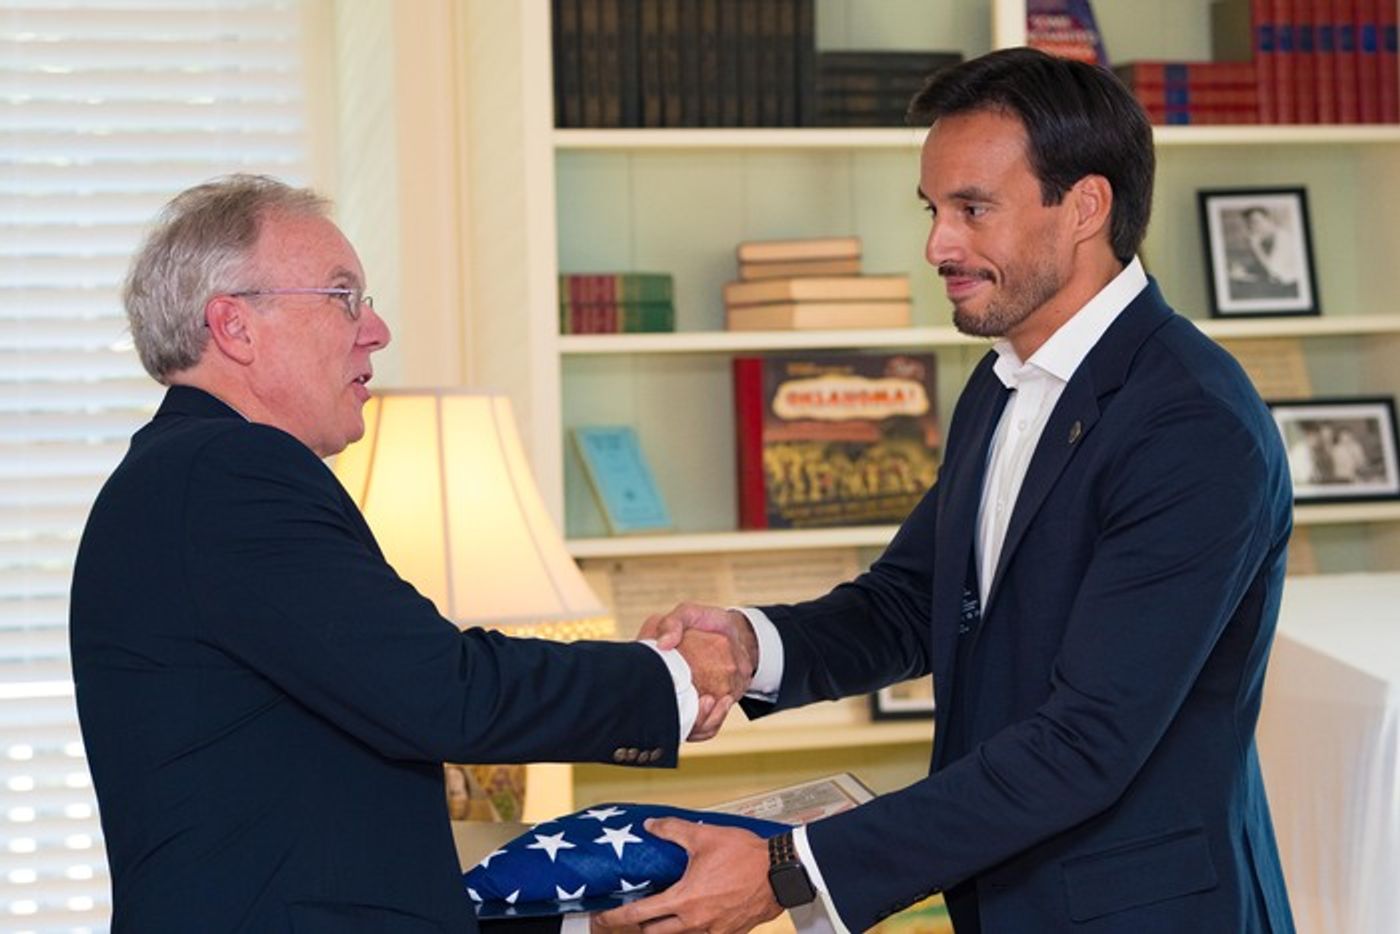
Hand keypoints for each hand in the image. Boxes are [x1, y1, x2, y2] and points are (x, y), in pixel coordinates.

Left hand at [594, 818, 779, 933]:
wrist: (781, 874)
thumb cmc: (746, 857)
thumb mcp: (704, 836)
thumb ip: (673, 830)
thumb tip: (652, 825)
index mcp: (683, 900)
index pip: (639, 914)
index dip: (615, 918)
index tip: (602, 918)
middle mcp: (694, 922)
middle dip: (641, 924)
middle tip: (635, 911)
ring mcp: (712, 932)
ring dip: (667, 928)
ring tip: (665, 912)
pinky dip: (691, 929)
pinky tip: (695, 912)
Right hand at [642, 603, 757, 740]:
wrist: (737, 636)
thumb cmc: (707, 622)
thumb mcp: (689, 613)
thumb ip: (673, 622)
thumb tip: (663, 645)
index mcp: (654, 665)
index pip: (642, 688)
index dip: (655, 695)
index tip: (679, 686)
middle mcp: (665, 688)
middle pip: (663, 715)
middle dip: (683, 717)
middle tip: (704, 698)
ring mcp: (682, 702)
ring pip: (684, 726)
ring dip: (701, 720)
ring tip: (715, 700)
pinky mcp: (700, 711)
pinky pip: (702, 729)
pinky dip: (713, 720)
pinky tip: (723, 703)